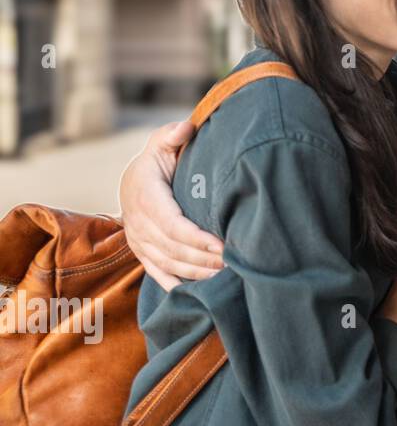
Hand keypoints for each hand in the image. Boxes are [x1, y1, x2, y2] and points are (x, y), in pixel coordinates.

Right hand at [119, 121, 224, 290]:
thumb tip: (186, 128)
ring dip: (197, 274)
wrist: (132, 180)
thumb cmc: (158, 159)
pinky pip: (158, 275)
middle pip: (173, 249)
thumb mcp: (161, 142)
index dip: (197, 239)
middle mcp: (138, 222)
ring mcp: (138, 241)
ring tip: (226, 278)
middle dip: (205, 260)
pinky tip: (200, 297)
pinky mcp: (142, 254)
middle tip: (235, 264)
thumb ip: (172, 135)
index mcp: (145, 196)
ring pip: (168, 264)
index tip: (223, 246)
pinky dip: (178, 286)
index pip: (172, 224)